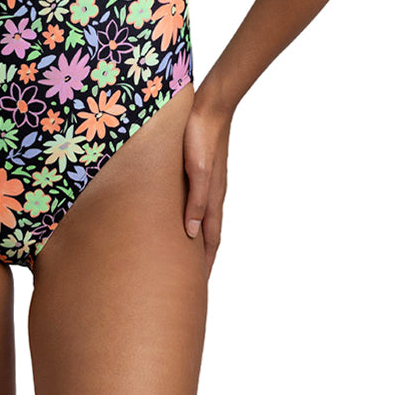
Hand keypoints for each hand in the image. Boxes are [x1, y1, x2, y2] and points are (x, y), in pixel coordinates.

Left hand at [182, 88, 231, 277]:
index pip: (210, 240)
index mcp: (213, 198)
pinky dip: (192, 218)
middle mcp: (213, 194)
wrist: (211, 106)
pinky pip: (198, 203)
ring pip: (203, 219)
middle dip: (200, 259)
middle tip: (189, 281)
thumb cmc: (201, 136)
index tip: (196, 288)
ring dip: (196, 240)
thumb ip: (196, 201)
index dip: (204, 264)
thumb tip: (191, 234)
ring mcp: (209, 183)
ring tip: (183, 256)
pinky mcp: (202, 171)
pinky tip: (182, 216)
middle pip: (208, 234)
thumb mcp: (198, 170)